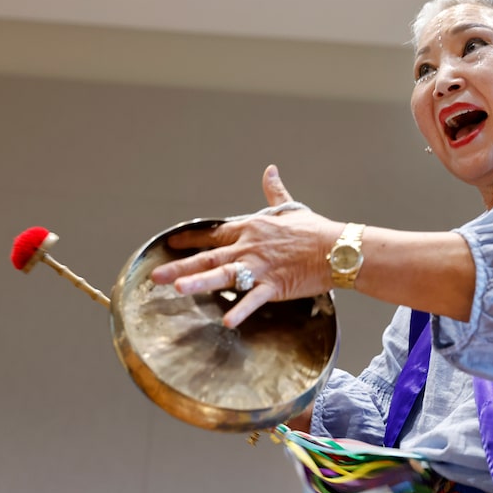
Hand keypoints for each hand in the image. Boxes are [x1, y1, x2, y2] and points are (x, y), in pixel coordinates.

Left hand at [151, 165, 340, 327]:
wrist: (337, 248)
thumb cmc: (315, 230)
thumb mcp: (290, 209)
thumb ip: (274, 192)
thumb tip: (270, 170)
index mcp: (251, 229)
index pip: (214, 234)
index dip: (190, 239)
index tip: (171, 242)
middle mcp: (249, 247)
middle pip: (208, 257)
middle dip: (179, 266)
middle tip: (155, 276)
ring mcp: (260, 268)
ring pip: (223, 275)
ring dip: (199, 282)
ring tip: (178, 289)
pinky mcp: (274, 286)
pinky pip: (253, 300)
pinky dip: (241, 310)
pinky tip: (226, 321)